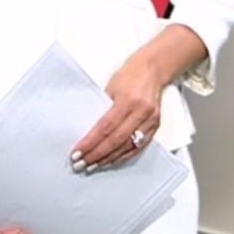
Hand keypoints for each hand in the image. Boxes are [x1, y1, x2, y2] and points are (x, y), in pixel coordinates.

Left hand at [70, 53, 163, 171]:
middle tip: (82, 163)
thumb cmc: (130, 74)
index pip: (105, 128)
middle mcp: (140, 112)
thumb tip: (89, 130)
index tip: (78, 152)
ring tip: (93, 165)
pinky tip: (112, 160)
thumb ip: (103, 108)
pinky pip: (139, 146)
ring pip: (127, 147)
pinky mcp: (155, 126)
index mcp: (127, 101)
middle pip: (116, 140)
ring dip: (109, 159)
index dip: (91, 142)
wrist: (153, 68)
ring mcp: (150, 121)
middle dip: (97, 154)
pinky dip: (124, 156)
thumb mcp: (111, 86)